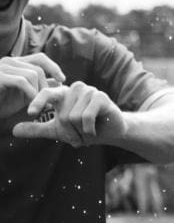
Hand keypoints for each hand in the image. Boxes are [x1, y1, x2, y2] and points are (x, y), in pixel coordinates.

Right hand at [0, 53, 65, 118]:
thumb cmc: (2, 103)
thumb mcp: (25, 94)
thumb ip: (40, 86)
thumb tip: (59, 81)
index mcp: (15, 63)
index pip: (40, 58)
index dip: (54, 67)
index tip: (62, 79)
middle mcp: (8, 62)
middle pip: (38, 68)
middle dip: (45, 85)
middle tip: (48, 100)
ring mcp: (1, 67)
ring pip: (32, 74)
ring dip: (38, 91)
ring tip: (37, 104)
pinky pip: (21, 81)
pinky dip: (30, 92)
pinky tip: (31, 103)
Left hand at [11, 82, 126, 146]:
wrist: (110, 131)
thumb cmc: (83, 128)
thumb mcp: (57, 130)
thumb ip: (37, 129)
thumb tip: (14, 130)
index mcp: (62, 94)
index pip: (46, 93)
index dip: (38, 102)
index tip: (31, 113)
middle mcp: (75, 88)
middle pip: (63, 115)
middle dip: (71, 131)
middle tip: (79, 133)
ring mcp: (89, 91)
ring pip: (75, 117)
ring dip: (81, 131)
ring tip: (88, 130)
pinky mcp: (101, 96)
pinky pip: (86, 116)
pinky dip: (89, 128)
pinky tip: (95, 128)